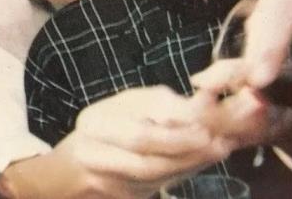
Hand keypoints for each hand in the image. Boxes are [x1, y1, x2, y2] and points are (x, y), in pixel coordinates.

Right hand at [67, 86, 228, 197]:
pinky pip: (157, 186)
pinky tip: (203, 160)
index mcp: (95, 123)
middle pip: (147, 160)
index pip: (139, 134)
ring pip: (155, 177)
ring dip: (191, 164)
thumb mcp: (127, 103)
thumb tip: (203, 102)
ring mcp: (106, 181)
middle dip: (187, 151)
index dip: (175, 134)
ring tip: (220, 149)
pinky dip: (184, 173)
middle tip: (220, 143)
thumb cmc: (107, 124)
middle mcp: (95, 155)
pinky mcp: (121, 197)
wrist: (72, 167)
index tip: (206, 127)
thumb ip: (161, 104)